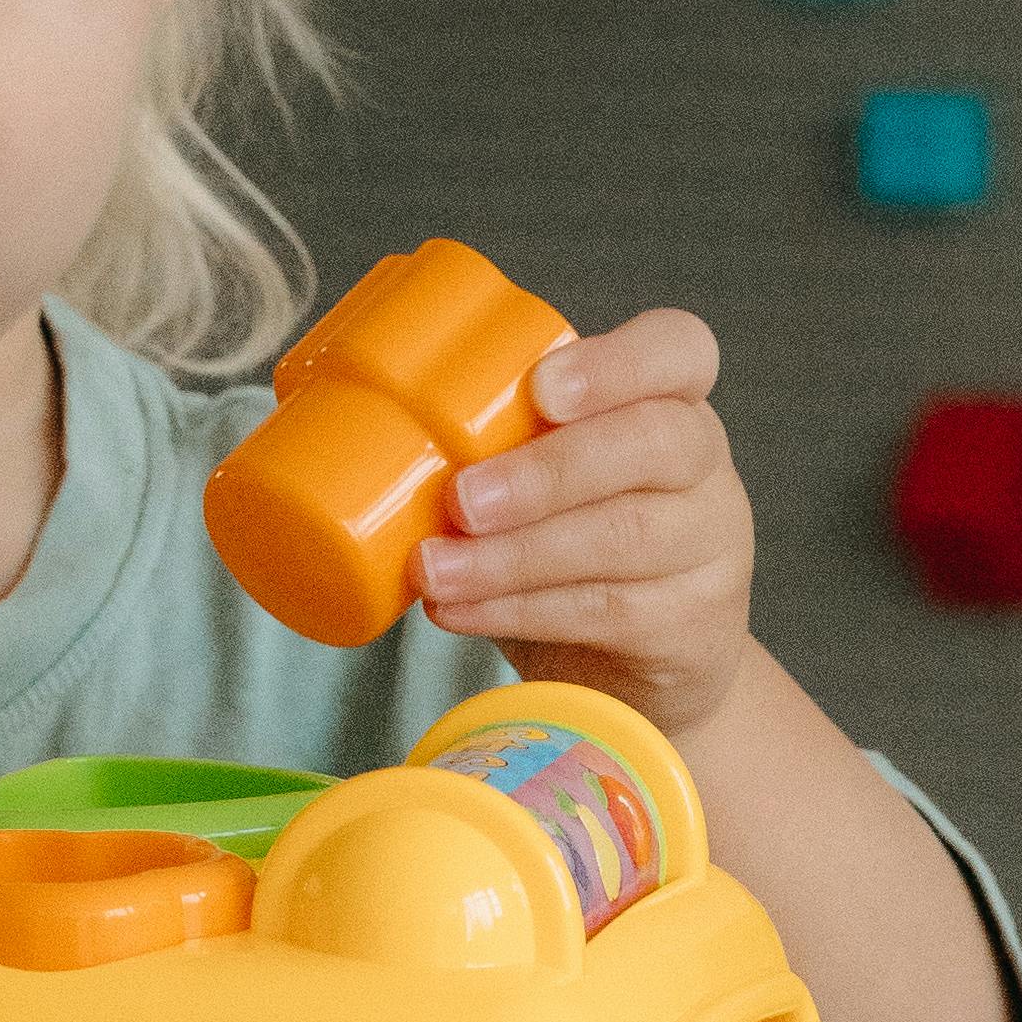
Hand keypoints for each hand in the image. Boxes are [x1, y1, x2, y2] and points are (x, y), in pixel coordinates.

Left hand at [413, 308, 753, 735]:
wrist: (631, 670)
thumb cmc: (559, 544)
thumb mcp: (537, 476)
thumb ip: (479, 436)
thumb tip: (310, 399)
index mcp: (667, 403)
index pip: (679, 351)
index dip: (619, 362)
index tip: (541, 388)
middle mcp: (704, 466)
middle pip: (657, 444)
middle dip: (549, 469)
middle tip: (460, 498)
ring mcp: (711, 548)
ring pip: (627, 536)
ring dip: (516, 556)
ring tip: (433, 569)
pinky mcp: (694, 625)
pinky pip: (612, 612)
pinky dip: (522, 612)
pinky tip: (458, 612)